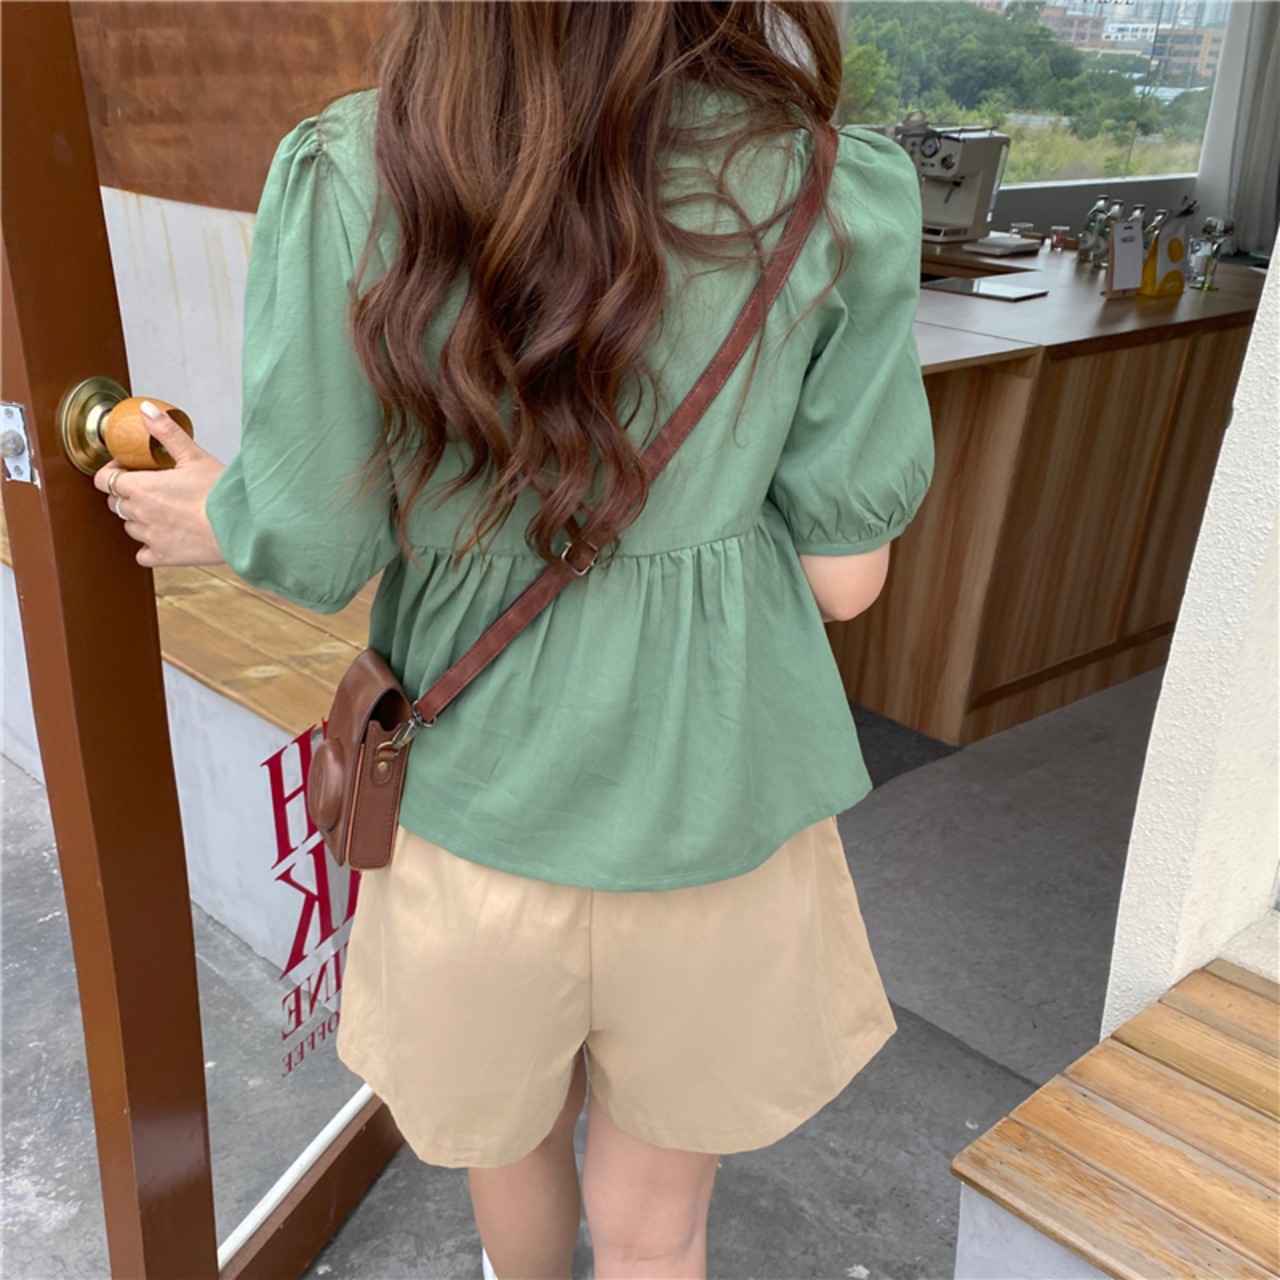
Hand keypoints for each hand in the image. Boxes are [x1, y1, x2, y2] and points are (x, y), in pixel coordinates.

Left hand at [93, 400, 226, 567]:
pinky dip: (149, 546)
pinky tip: (165, 536)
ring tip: (163, 510)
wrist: (240, 527)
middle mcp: (139, 513)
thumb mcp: (193, 456)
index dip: (112, 472)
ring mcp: (150, 537)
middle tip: (151, 487)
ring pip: (129, 527)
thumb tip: (146, 411)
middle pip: (116, 502)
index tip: (128, 468)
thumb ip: (166, 432)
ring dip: (139, 518)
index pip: (104, 480)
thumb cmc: (220, 493)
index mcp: (141, 487)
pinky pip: (143, 553)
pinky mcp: (163, 556)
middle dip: (128, 493)